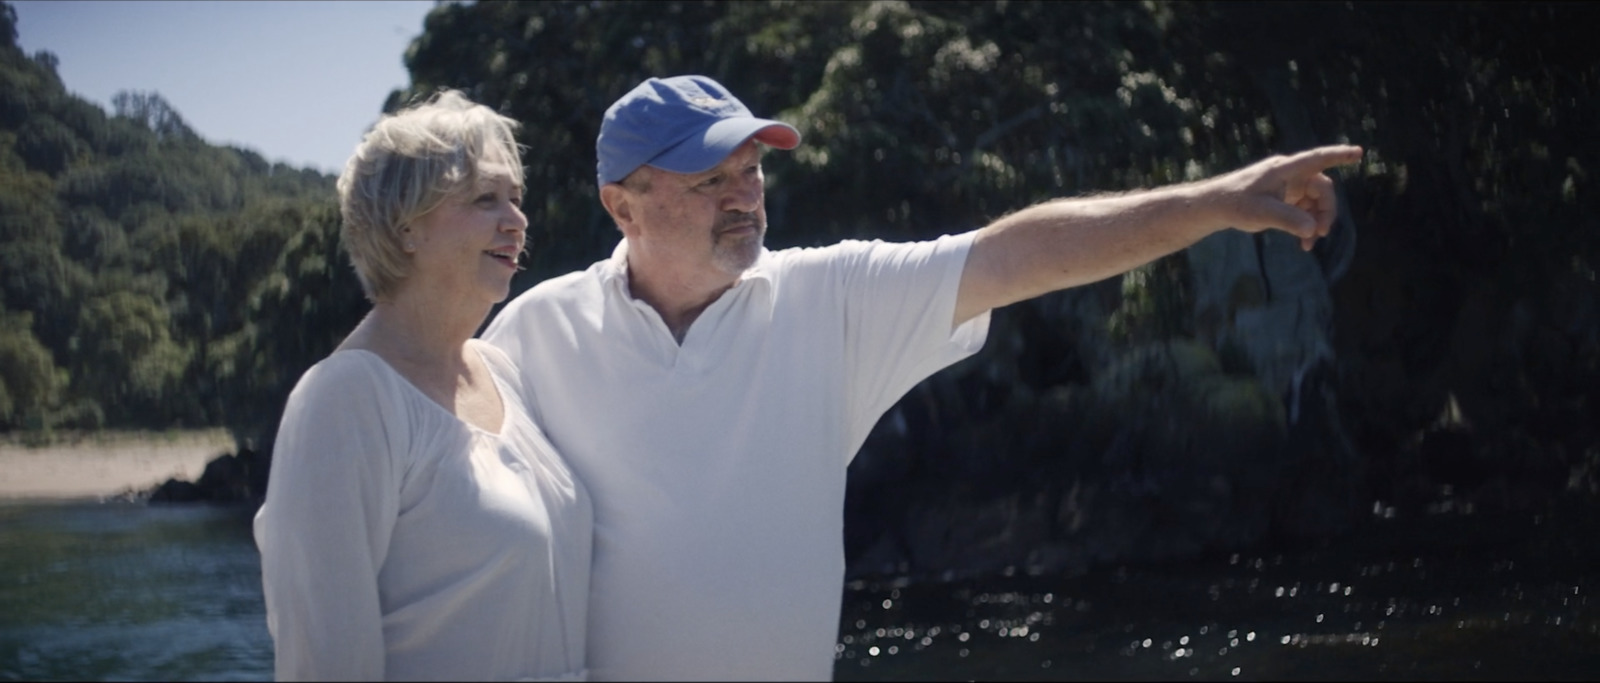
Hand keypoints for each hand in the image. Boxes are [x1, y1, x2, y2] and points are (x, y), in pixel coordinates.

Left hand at [1209, 145, 1363, 250]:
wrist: (1215, 207)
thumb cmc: (1235, 203)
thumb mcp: (1261, 213)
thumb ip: (1288, 219)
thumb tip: (1313, 229)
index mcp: (1285, 169)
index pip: (1317, 159)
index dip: (1338, 155)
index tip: (1359, 153)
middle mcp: (1289, 175)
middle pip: (1321, 188)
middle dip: (1326, 211)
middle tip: (1321, 233)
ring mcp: (1287, 186)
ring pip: (1314, 202)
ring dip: (1316, 221)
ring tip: (1309, 244)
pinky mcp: (1283, 198)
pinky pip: (1304, 210)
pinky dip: (1306, 225)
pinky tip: (1304, 243)